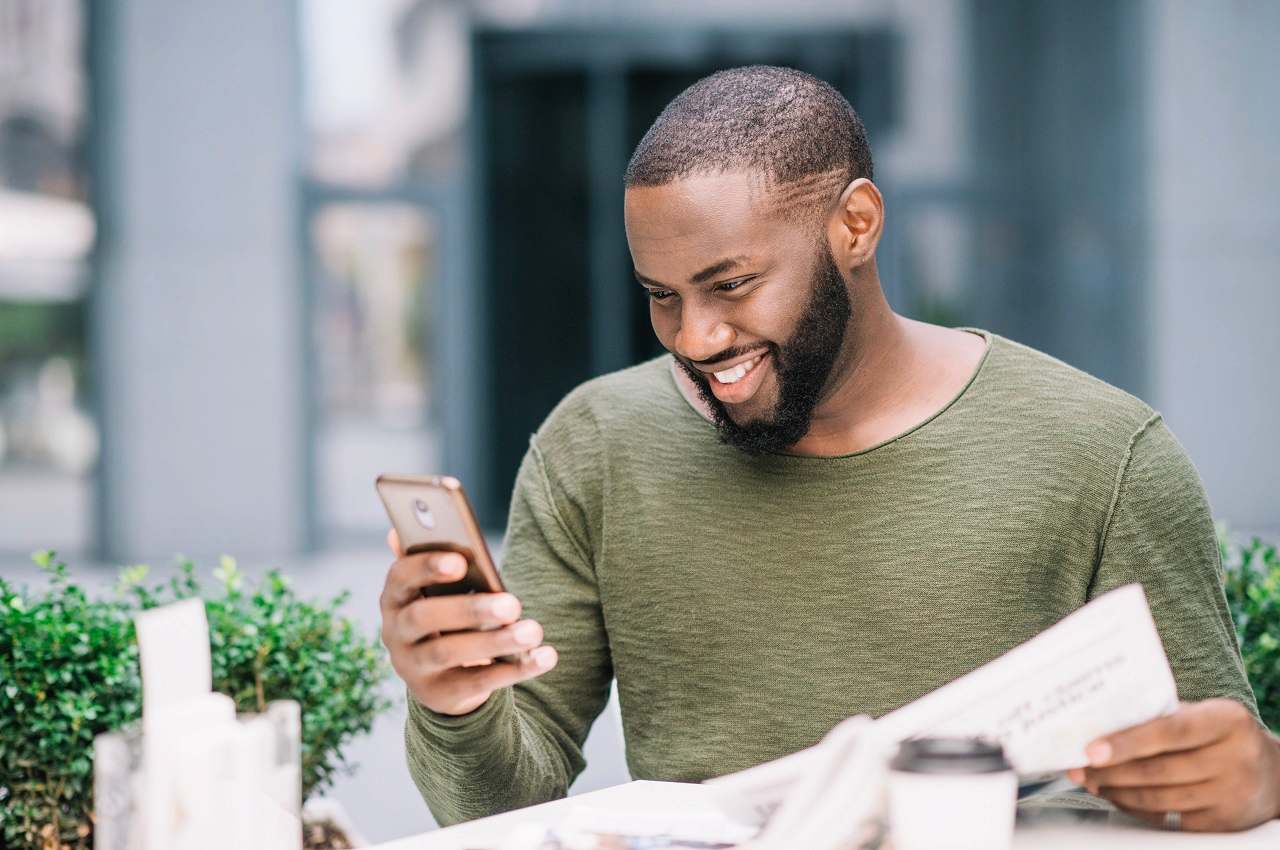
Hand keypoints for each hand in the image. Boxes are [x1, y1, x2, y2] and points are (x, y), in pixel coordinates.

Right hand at [379, 528, 557, 714]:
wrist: (440, 677)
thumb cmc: (445, 615)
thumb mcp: (436, 590)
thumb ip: (427, 561)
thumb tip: (397, 531)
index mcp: (395, 597)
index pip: (400, 577)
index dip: (427, 568)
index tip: (461, 561)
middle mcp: (396, 633)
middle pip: (424, 618)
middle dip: (469, 609)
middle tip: (512, 604)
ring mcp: (414, 668)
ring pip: (450, 653)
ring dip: (495, 642)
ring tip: (533, 630)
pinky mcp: (440, 695)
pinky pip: (478, 682)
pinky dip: (515, 670)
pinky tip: (545, 656)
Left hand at [1066, 699, 1279, 830]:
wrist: (1273, 773)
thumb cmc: (1223, 736)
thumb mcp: (1204, 714)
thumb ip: (1162, 717)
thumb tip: (1101, 724)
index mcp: (1226, 721)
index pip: (1169, 731)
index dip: (1127, 741)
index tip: (1091, 749)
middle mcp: (1235, 758)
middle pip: (1159, 771)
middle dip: (1111, 771)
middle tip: (1079, 768)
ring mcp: (1232, 794)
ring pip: (1160, 799)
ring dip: (1118, 792)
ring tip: (1093, 781)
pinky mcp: (1225, 822)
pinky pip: (1170, 819)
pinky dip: (1138, 809)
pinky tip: (1119, 796)